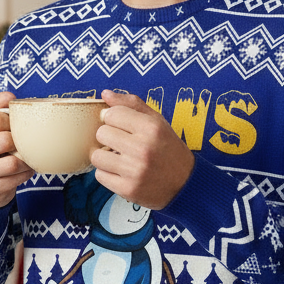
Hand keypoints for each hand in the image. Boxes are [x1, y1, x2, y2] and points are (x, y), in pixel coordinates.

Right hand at [0, 91, 34, 207]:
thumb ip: (0, 109)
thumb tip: (8, 96)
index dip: (12, 122)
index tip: (15, 128)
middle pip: (5, 140)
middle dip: (20, 142)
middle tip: (23, 144)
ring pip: (13, 162)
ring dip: (26, 160)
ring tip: (27, 158)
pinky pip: (16, 178)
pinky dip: (25, 174)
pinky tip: (24, 171)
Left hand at [91, 90, 194, 208]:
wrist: (186, 184)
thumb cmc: (169, 149)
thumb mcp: (157, 122)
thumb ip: (132, 105)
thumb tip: (105, 94)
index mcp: (151, 127)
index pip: (111, 113)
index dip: (113, 119)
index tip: (121, 126)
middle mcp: (142, 148)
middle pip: (101, 133)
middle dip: (108, 138)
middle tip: (121, 144)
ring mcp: (134, 170)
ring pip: (97, 156)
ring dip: (105, 157)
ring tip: (119, 159)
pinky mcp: (128, 189)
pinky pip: (100, 176)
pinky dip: (108, 174)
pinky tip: (121, 173)